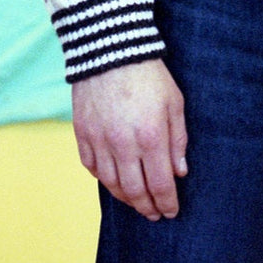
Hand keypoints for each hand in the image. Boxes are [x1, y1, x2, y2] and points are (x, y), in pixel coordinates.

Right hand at [71, 58, 187, 220]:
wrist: (111, 49)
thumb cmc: (149, 75)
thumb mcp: (174, 103)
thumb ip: (178, 140)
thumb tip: (179, 172)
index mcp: (151, 137)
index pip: (160, 185)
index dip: (167, 203)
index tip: (171, 212)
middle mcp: (123, 145)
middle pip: (135, 192)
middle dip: (147, 207)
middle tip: (154, 214)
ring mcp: (100, 141)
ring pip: (112, 184)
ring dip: (126, 198)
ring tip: (136, 202)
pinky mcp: (82, 133)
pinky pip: (92, 167)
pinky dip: (104, 179)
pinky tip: (114, 181)